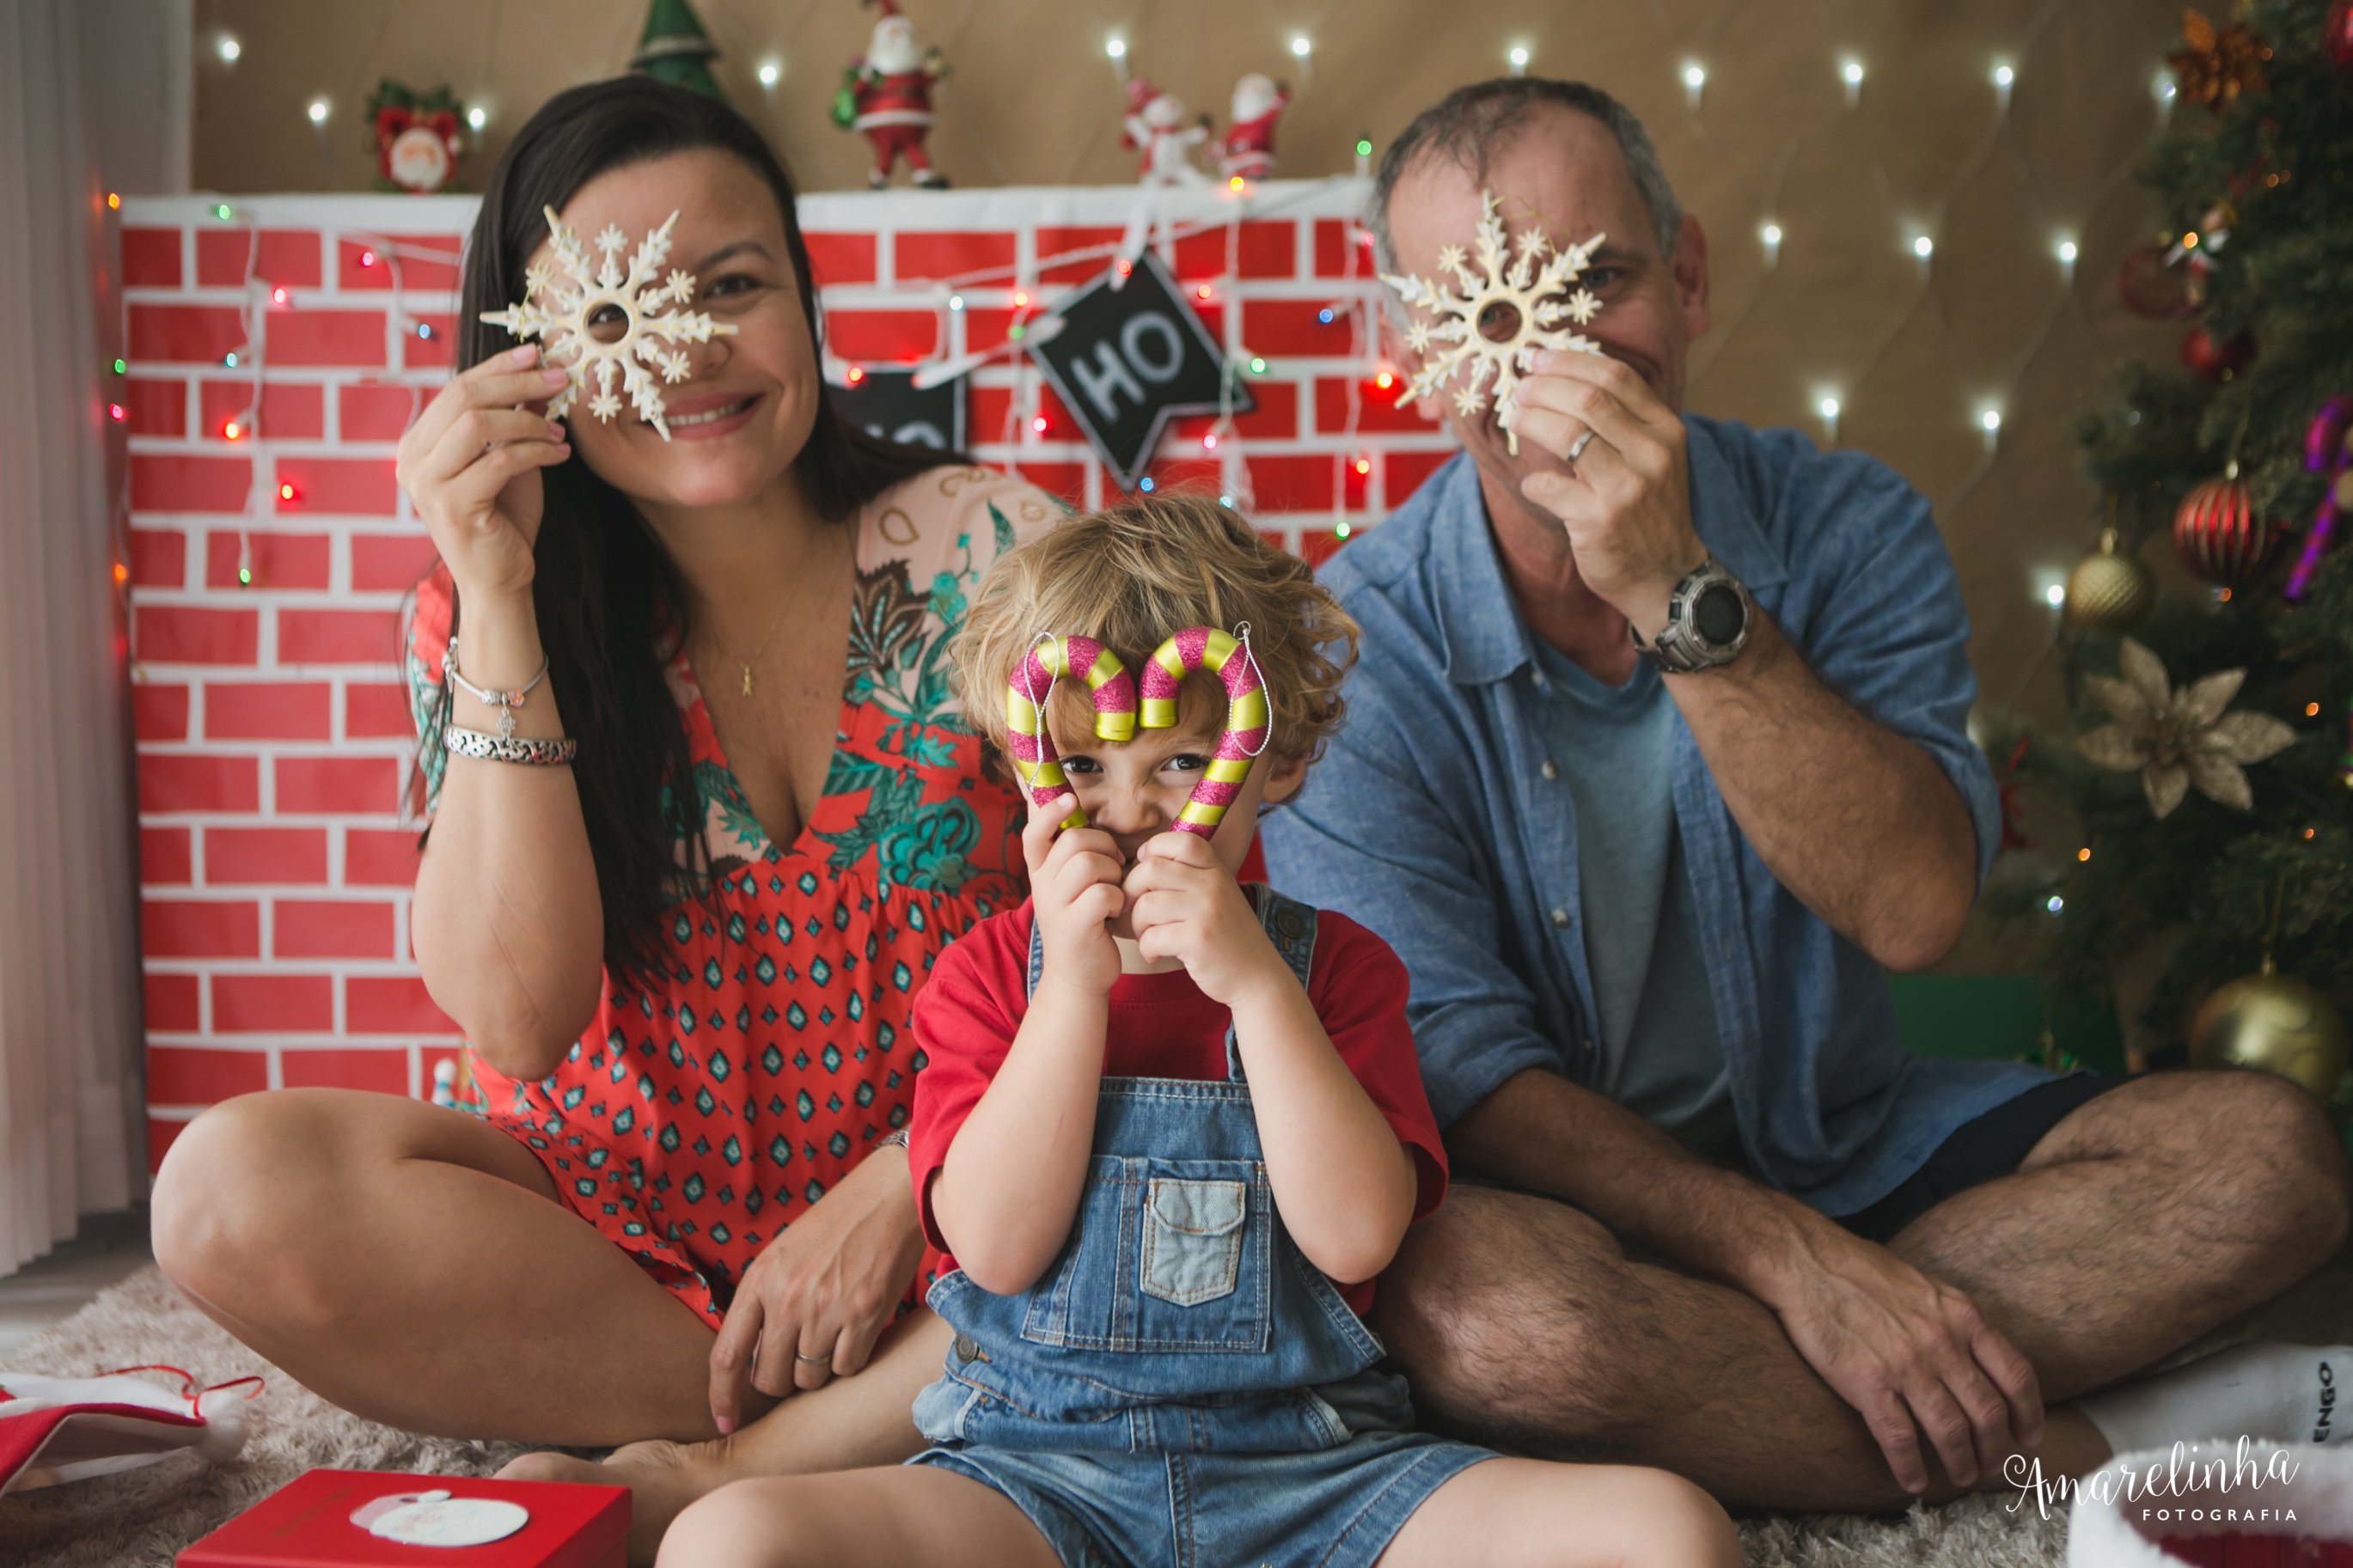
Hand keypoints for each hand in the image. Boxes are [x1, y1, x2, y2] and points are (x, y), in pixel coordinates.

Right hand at [395, 344, 572, 602]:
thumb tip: (537, 373)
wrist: (500, 579)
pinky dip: (536, 452)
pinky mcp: (450, 506)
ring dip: (529, 422)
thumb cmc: (504, 518)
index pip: (456, 387)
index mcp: (417, 444)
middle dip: (518, 383)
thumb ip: (514, 420)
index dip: (498, 367)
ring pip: (478, 424)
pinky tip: (560, 456)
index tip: (537, 353)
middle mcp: (410, 460)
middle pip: (464, 397)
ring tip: (560, 435)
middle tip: (560, 379)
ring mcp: (425, 484)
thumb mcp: (510, 458)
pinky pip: (499, 461)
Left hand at [706, 1140, 923, 1432]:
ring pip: (809, 1379)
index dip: (721, 1398)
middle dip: (780, 1381)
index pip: (725, 1356)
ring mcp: (826, 1307)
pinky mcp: (865, 1314)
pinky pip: (847, 1367)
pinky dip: (851, 1358)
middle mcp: (788, 1297)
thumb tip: (751, 1362)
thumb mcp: (782, 1255)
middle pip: (769, 1379)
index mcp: (759, 1280)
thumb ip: (763, 1303)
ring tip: (832, 1334)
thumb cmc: (835, 1226)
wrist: (888, 1196)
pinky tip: (857, 1329)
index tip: (725, 1422)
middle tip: (798, 1359)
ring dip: (818, 1370)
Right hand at [1020, 792, 1123, 996]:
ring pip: (1089, 863)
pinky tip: (1115, 912)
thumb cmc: (1082, 922)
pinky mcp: (1075, 926)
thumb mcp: (1068, 886)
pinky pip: (1103, 893)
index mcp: (1040, 872)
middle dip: (1104, 845)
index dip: (1049, 811)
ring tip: (1114, 889)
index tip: (1069, 800)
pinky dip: (1118, 899)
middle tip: (1115, 866)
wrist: (1078, 977)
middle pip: (1073, 841)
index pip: (1033, 832)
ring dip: (1112, 872)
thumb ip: (1070, 852)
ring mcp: (1056, 907)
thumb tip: (1067, 800)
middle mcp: (1042, 886)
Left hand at [1123, 833, 1286, 1006]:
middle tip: (1138, 913)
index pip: (1179, 840)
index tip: (1146, 876)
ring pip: (1146, 904)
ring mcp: (1207, 911)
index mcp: (1216, 870)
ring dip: (1137, 925)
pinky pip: (1152, 937)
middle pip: (1151, 869)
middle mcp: (1212, 885)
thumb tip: (1140, 862)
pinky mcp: (1199, 940)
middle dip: (1132, 892)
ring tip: (1148, 937)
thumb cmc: (1227, 938)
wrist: (1258, 977)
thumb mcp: (1217, 897)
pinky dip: (1147, 949)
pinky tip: (1156, 955)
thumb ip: (1189, 877)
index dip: (1153, 850)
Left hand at [1504, 349, 1704, 640]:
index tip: (1539, 358)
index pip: (1616, 377)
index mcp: (1665, 429)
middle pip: (1587, 398)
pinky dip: (1532, 481)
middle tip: (1519, 390)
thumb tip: (1565, 378)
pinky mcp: (1599, 520)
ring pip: (1565, 434)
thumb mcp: (1654, 457)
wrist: (1667, 576)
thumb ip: (1623, 421)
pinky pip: (1548, 485)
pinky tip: (1532, 483)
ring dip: (1530, 421)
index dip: (1571, 361)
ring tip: (1516, 420)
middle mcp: (1651, 453)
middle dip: (1543, 387)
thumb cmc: (1649, 511)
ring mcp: (1626, 487)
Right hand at [1763, 1222, 2043, 1492]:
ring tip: (1960, 1477)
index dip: (2029, 1414)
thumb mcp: (1926, 1287)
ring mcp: (1905, 1364)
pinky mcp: (1866, 1382)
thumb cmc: (1861, 1271)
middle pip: (1988, 1413)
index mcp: (1961, 1315)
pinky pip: (1900, 1439)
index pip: (2016, 1376)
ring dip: (1961, 1464)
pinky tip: (1913, 1481)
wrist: (1805, 1261)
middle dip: (1996, 1450)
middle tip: (1992, 1466)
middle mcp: (1941, 1342)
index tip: (2027, 1436)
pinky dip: (1911, 1468)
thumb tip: (1976, 1357)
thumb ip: (1955, 1322)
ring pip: (1950, 1432)